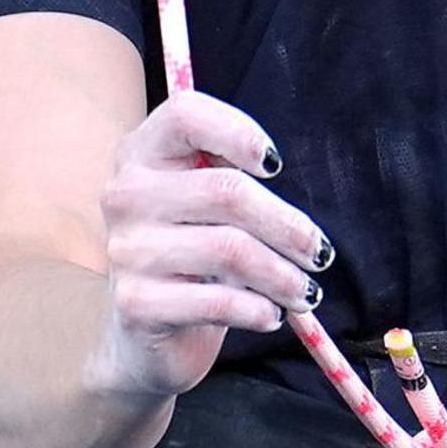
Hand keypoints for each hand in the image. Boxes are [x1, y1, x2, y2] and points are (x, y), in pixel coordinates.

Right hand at [88, 90, 332, 402]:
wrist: (142, 333)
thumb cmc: (190, 256)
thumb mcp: (206, 208)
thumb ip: (233, 179)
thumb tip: (288, 193)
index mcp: (142, 153)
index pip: (185, 114)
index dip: (238, 131)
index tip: (276, 166)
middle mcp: (125, 194)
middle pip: (227, 191)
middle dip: (289, 227)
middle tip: (320, 254)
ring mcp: (126, 250)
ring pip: (231, 249)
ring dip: (283, 276)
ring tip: (305, 292)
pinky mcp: (136, 303)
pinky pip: (218, 302)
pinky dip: (259, 310)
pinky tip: (271, 314)